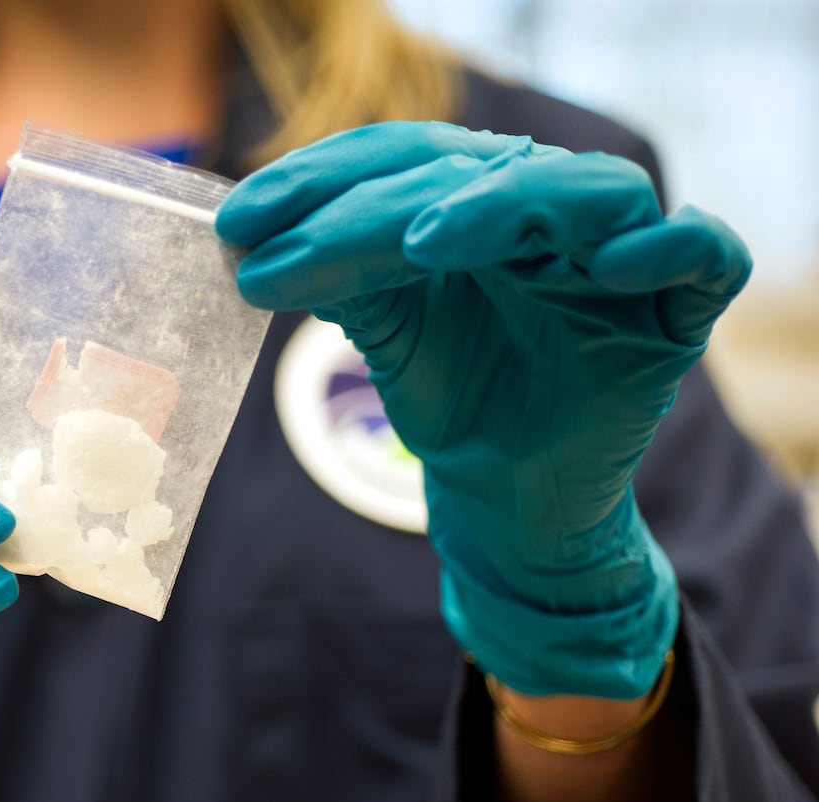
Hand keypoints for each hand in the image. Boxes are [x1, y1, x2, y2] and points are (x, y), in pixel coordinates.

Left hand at [216, 122, 748, 697]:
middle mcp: (546, 216)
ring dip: (507, 203)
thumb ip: (339, 274)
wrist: (506, 505)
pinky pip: (702, 254)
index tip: (236, 222)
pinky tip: (609, 260)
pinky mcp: (672, 314)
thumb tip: (248, 239)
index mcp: (477, 206)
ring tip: (425, 240)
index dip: (323, 177)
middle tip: (282, 244)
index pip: (407, 159)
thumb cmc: (453, 402)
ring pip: (587, 190)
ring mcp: (614, 259)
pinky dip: (669, 243)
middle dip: (371, 204)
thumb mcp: (385, 329)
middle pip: (477, 170)